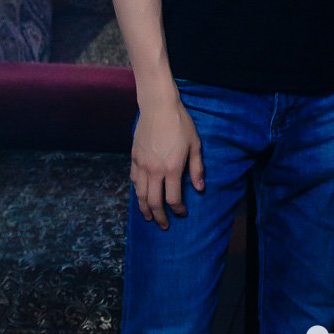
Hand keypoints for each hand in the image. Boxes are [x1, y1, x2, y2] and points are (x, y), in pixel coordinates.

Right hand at [130, 97, 203, 228]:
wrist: (158, 107)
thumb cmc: (180, 123)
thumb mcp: (195, 144)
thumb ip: (196, 168)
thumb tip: (200, 188)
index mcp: (172, 168)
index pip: (173, 199)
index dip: (178, 209)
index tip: (182, 213)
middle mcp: (154, 170)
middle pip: (154, 202)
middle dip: (159, 217)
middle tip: (164, 225)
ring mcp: (142, 165)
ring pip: (140, 194)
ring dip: (145, 209)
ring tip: (149, 217)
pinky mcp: (134, 158)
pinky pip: (134, 180)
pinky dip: (137, 192)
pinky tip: (141, 196)